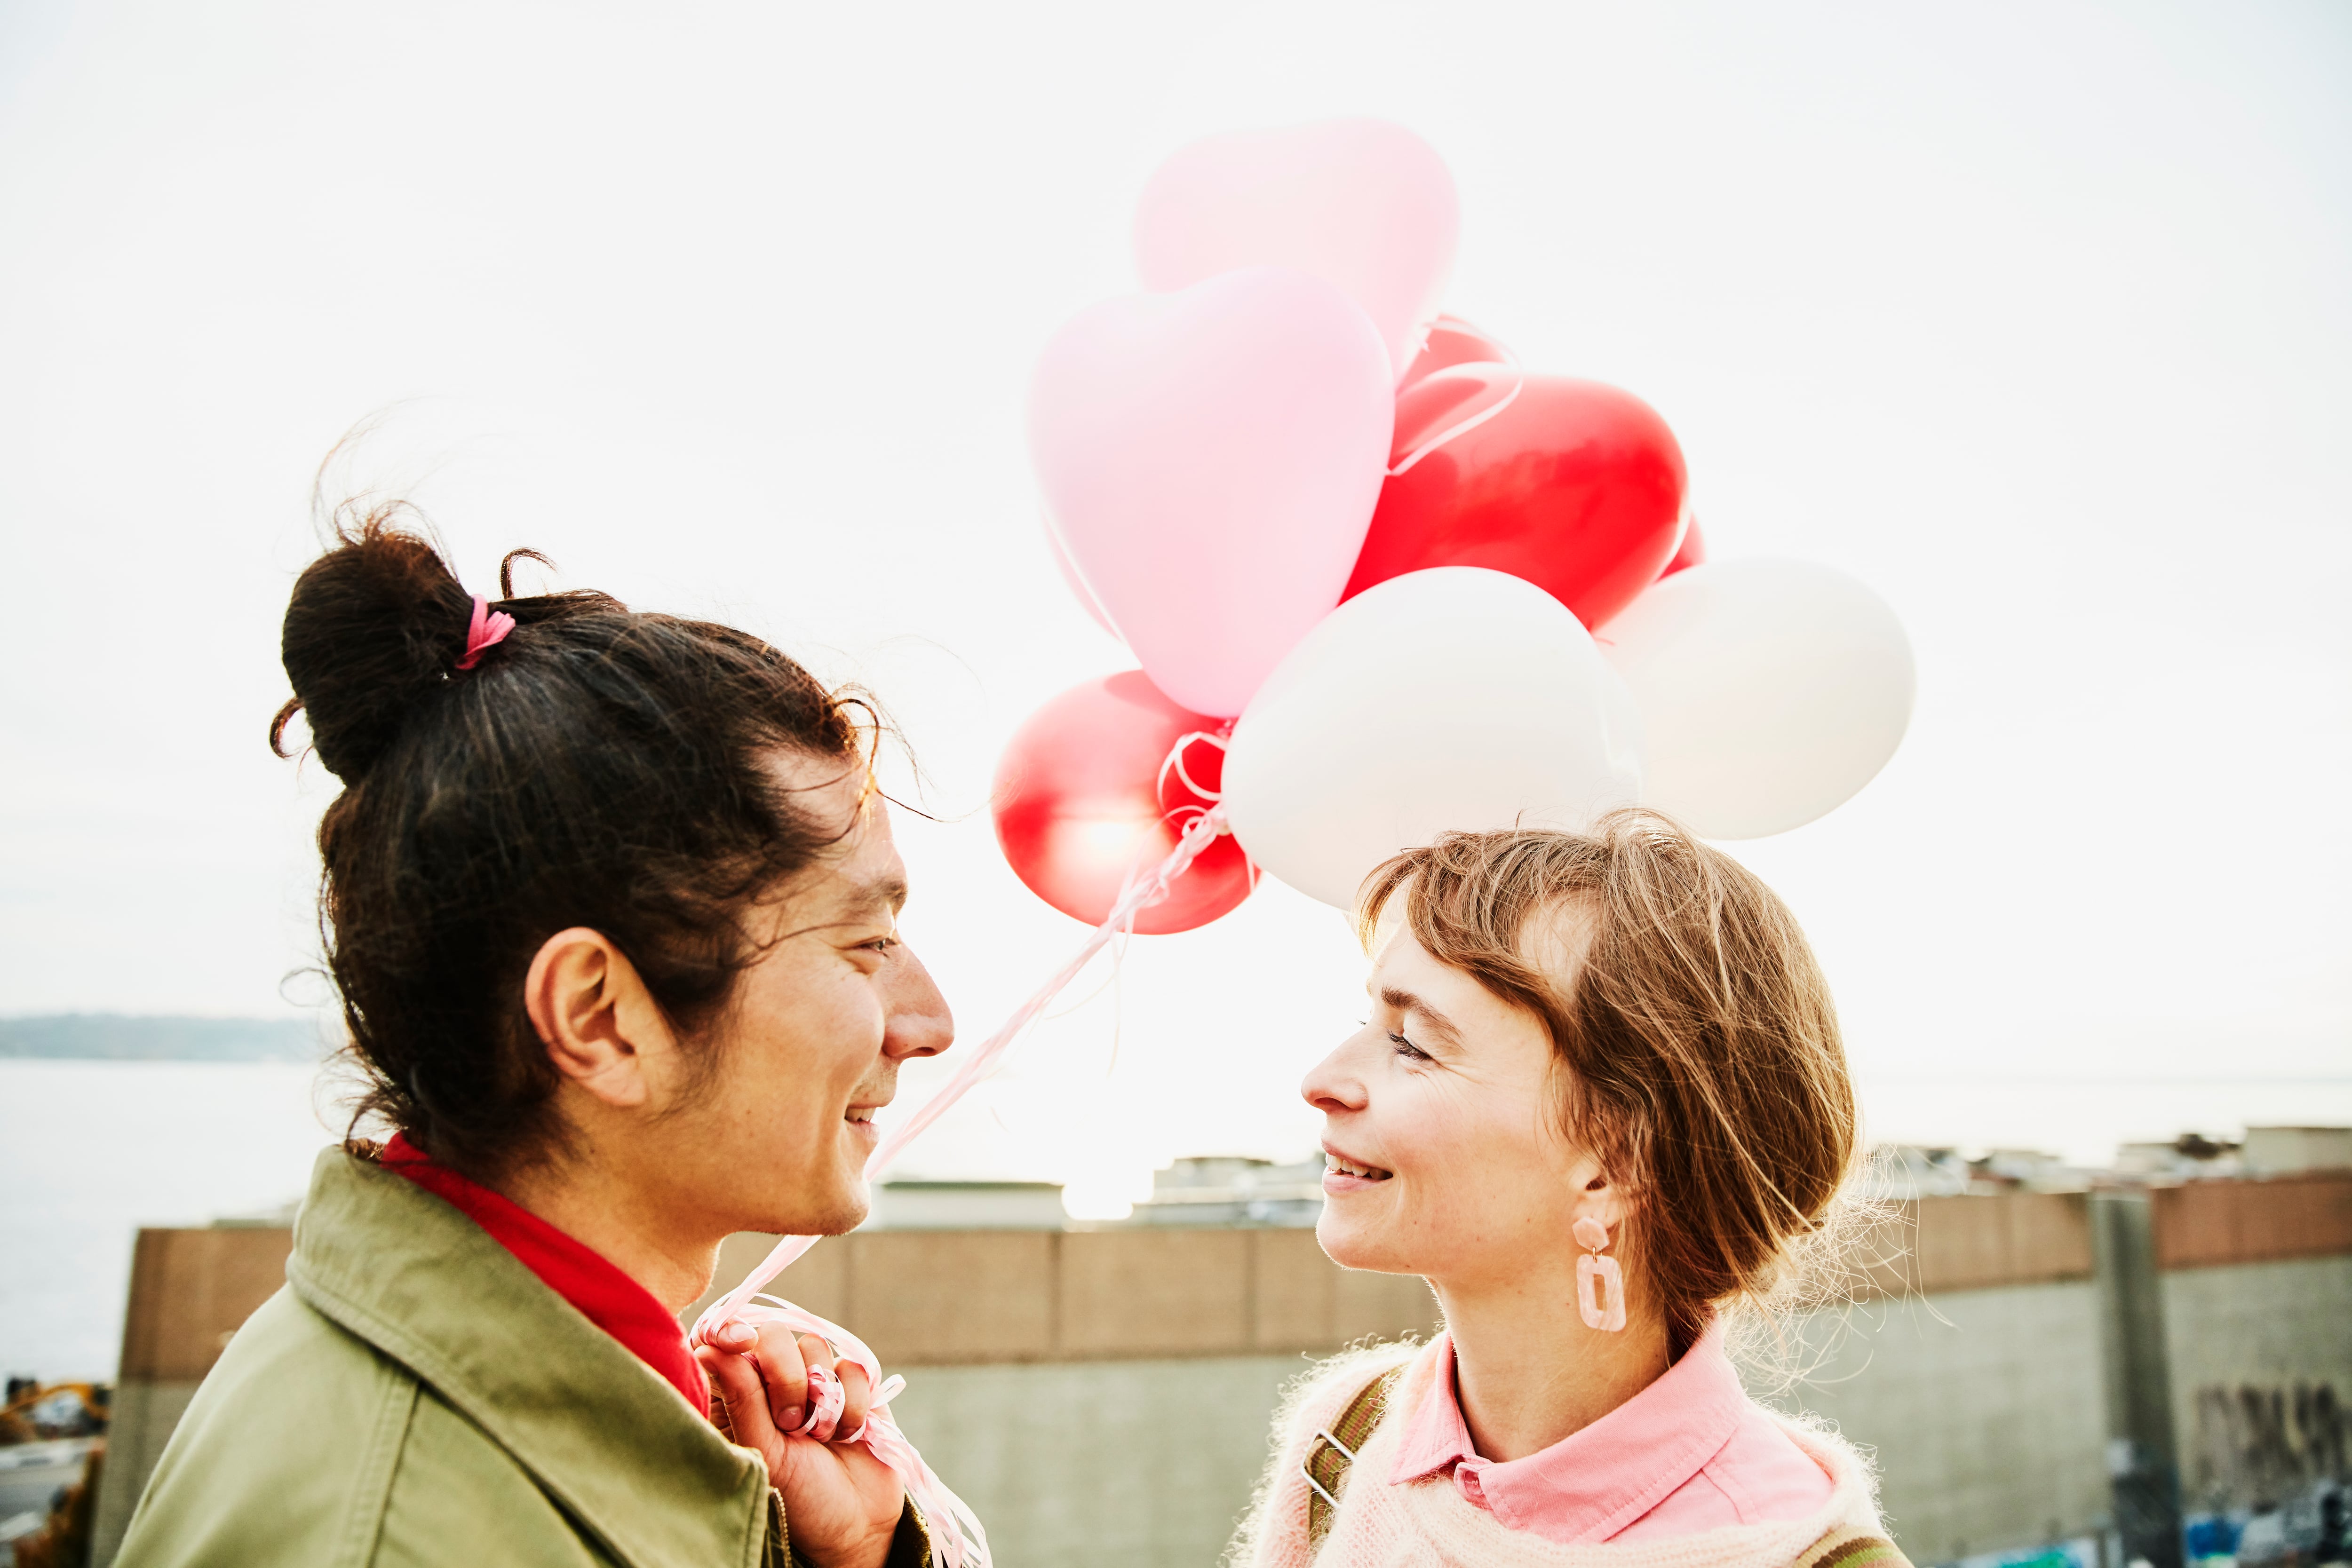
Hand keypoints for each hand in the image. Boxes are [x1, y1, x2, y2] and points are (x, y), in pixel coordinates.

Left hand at [698, 1320, 906, 1567]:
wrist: (856, 1523)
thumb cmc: (799, 1496)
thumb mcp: (764, 1452)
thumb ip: (741, 1398)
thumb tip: (707, 1347)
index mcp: (736, 1397)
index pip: (724, 1340)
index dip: (731, 1330)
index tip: (741, 1342)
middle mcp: (772, 1381)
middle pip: (773, 1335)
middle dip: (786, 1376)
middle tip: (791, 1423)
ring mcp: (814, 1379)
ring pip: (815, 1345)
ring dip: (823, 1397)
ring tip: (821, 1436)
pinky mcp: (851, 1383)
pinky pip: (852, 1365)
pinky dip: (853, 1401)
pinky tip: (848, 1433)